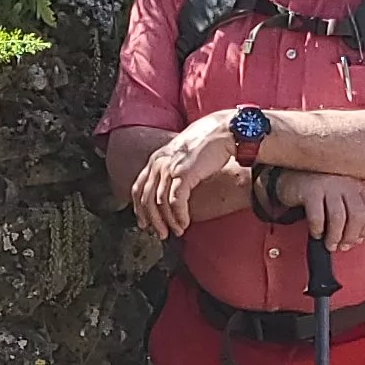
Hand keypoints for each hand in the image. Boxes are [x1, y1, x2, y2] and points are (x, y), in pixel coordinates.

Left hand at [131, 115, 238, 237]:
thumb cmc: (209, 142)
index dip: (139, 208)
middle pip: (146, 198)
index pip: (139, 187)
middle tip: (161, 234)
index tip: (143, 223)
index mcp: (156, 158)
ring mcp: (169, 167)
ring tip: (177, 230)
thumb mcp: (183, 154)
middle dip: (153, 220)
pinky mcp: (183, 173)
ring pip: (160, 203)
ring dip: (168, 221)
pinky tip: (184, 223)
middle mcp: (158, 162)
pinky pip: (175, 202)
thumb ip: (173, 168)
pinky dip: (179, 216)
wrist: (225, 131)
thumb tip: (173, 186)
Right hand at [275, 169, 364, 247]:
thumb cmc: (320, 191)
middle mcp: (347, 182)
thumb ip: (355, 215)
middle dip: (351, 236)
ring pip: (339, 218)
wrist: (292, 177)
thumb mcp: (343, 199)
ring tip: (330, 244)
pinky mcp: (311, 190)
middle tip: (342, 246)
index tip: (358, 240)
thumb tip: (362, 238)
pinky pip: (317, 217)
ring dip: (335, 237)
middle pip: (358, 216)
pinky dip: (317, 230)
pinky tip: (316, 233)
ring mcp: (329, 184)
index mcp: (359, 184)